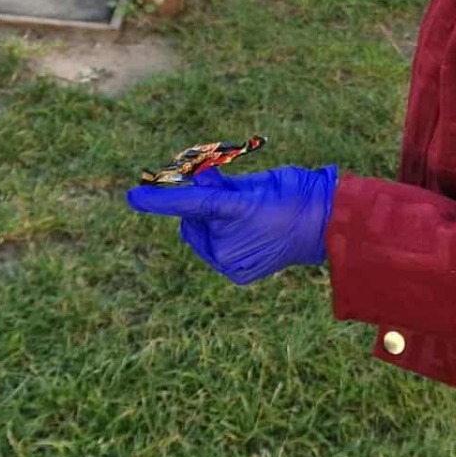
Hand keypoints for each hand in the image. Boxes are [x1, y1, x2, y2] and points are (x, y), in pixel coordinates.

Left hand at [126, 164, 336, 284]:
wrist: (323, 226)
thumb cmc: (291, 193)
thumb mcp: (254, 181)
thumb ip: (218, 184)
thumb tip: (195, 181)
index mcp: (233, 210)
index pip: (188, 202)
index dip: (158, 199)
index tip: (131, 196)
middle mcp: (228, 241)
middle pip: (191, 218)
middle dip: (200, 206)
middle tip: (228, 195)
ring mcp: (230, 261)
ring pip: (200, 237)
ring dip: (210, 224)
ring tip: (245, 217)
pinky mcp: (235, 274)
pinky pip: (214, 252)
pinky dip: (221, 241)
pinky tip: (248, 234)